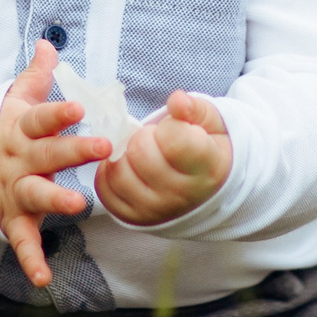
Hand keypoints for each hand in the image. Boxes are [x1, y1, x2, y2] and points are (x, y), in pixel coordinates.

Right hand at [0, 40, 113, 288]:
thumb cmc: (4, 132)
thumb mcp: (15, 102)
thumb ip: (35, 76)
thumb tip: (49, 43)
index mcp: (21, 130)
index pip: (41, 119)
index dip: (59, 113)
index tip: (80, 108)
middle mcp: (18, 160)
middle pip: (47, 153)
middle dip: (73, 150)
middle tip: (102, 147)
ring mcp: (14, 190)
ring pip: (35, 194)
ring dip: (55, 198)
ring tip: (77, 203)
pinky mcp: (12, 219)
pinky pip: (22, 241)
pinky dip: (31, 261)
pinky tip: (45, 280)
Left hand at [96, 91, 231, 226]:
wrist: (203, 190)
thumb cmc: (205, 149)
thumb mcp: (210, 124)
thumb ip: (194, 108)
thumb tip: (177, 100)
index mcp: (207, 169)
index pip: (175, 140)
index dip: (170, 126)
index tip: (176, 129)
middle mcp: (181, 195)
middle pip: (141, 153)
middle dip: (144, 136)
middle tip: (155, 139)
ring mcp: (155, 210)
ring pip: (119, 173)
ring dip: (124, 153)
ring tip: (140, 152)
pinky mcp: (132, 216)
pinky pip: (105, 189)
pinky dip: (108, 171)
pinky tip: (125, 163)